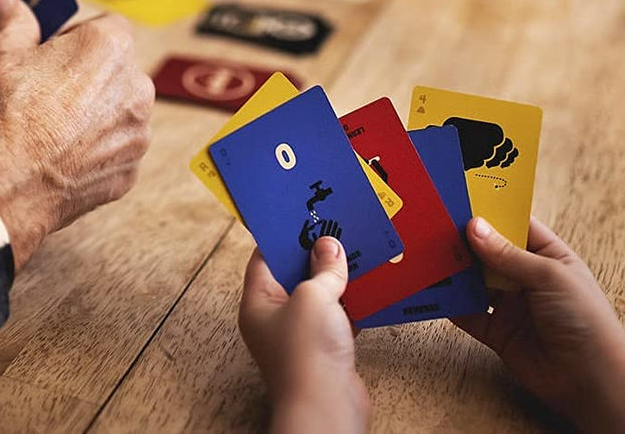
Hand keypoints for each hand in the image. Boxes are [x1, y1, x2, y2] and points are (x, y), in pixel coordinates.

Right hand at [0, 0, 154, 268]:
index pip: (106, 26)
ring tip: (49, 129)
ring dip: (93, 116)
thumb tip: (10, 5)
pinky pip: (114, 151)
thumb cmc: (2, 116)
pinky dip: (93, 152)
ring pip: (117, 112)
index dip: (75, 38)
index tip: (50, 54)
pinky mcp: (129, 171)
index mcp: (111, 46)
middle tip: (45, 93)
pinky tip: (59, 158)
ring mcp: (137, 134)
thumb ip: (14, 23)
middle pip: (115, 70)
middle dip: (86, 77)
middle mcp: (136, 87)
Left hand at [239, 238, 369, 433]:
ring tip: (354, 251)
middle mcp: (274, 319)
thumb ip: (322, 269)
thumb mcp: (313, 297)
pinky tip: (366, 286)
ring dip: (335, 278)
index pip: (263, 259)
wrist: (327, 407)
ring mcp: (299, 336)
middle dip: (314, 255)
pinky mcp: (324, 350)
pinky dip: (349, 303)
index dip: (281, 237)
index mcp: (258, 303)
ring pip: (316, 297)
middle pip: (291, 276)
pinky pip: (335, 318)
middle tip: (334, 229)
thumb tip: (328, 247)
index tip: (301, 217)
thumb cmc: (307, 354)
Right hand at [451, 216, 624, 431]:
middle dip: (465, 242)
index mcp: (549, 256)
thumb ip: (508, 254)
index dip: (492, 213)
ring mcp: (512, 305)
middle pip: (490, 253)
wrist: (591, 380)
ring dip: (455, 271)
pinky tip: (433, 291)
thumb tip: (474, 226)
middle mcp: (528, 278)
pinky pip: (468, 313)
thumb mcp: (549, 276)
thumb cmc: (585, 320)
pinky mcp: (498, 332)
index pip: (516, 226)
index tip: (461, 198)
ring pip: (476, 282)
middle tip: (434, 225)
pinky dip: (451, 304)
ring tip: (427, 254)